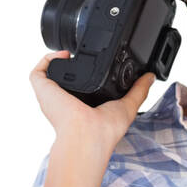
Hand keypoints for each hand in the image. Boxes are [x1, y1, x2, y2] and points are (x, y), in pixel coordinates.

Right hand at [29, 50, 155, 153]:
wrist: (88, 134)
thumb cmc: (106, 130)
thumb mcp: (127, 106)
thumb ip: (138, 90)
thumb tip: (149, 76)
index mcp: (82, 108)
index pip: (80, 90)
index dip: (85, 76)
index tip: (94, 61)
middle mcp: (66, 103)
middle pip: (62, 81)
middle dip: (70, 66)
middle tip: (81, 53)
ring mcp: (53, 97)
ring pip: (48, 75)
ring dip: (57, 61)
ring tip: (72, 51)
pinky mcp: (43, 90)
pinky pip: (37, 72)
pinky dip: (48, 59)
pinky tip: (64, 54)